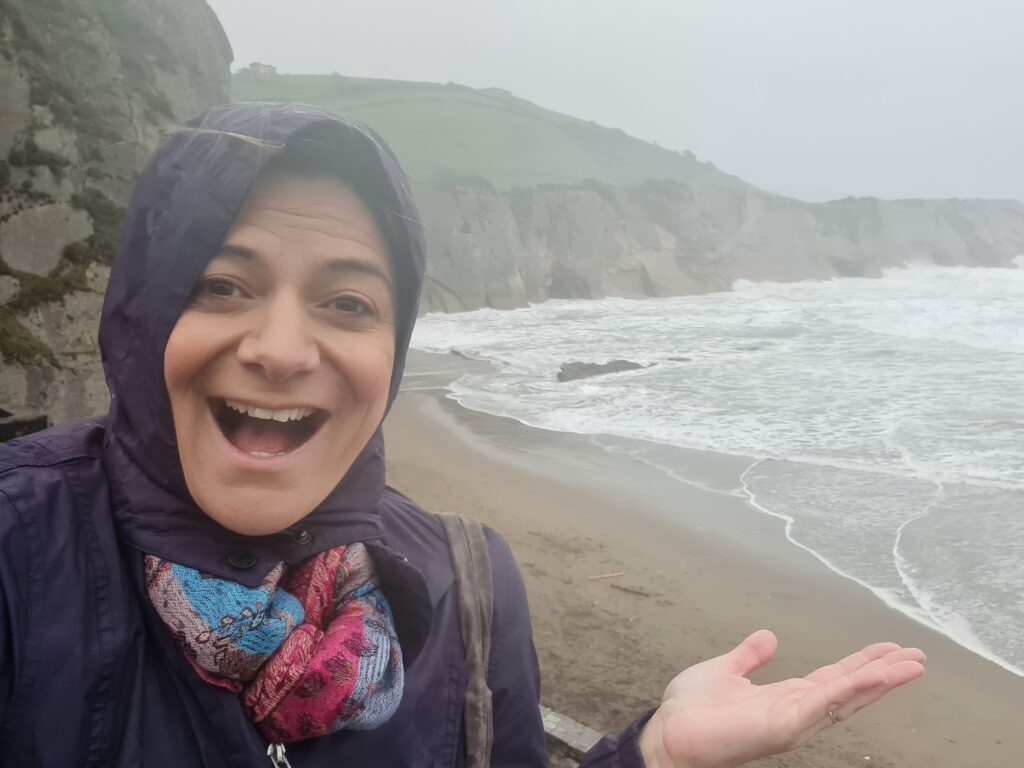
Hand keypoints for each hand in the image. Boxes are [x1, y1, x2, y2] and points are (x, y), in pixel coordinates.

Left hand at [638, 629, 925, 767]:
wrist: (667, 734)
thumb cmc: (690, 711)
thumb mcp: (725, 671)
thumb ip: (750, 657)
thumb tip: (769, 637)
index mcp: (785, 698)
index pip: (834, 680)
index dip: (862, 665)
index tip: (889, 649)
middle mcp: (796, 712)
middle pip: (850, 691)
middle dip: (884, 675)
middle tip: (917, 657)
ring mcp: (793, 722)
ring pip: (846, 698)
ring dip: (879, 682)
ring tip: (911, 665)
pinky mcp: (783, 727)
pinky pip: (824, 704)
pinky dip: (852, 690)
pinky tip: (875, 676)